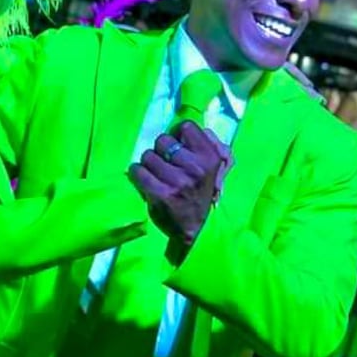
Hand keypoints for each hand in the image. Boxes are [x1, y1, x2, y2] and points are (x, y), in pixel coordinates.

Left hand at [129, 122, 229, 250]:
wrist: (192, 229)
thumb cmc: (202, 193)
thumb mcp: (218, 167)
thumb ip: (213, 144)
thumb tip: (198, 129)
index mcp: (210, 158)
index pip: (186, 127)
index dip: (178, 134)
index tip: (177, 146)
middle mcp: (195, 168)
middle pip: (163, 140)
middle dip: (161, 150)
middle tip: (166, 163)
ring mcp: (177, 182)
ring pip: (148, 155)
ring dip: (149, 164)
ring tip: (157, 175)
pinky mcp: (160, 194)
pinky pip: (138, 171)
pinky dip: (137, 174)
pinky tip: (146, 181)